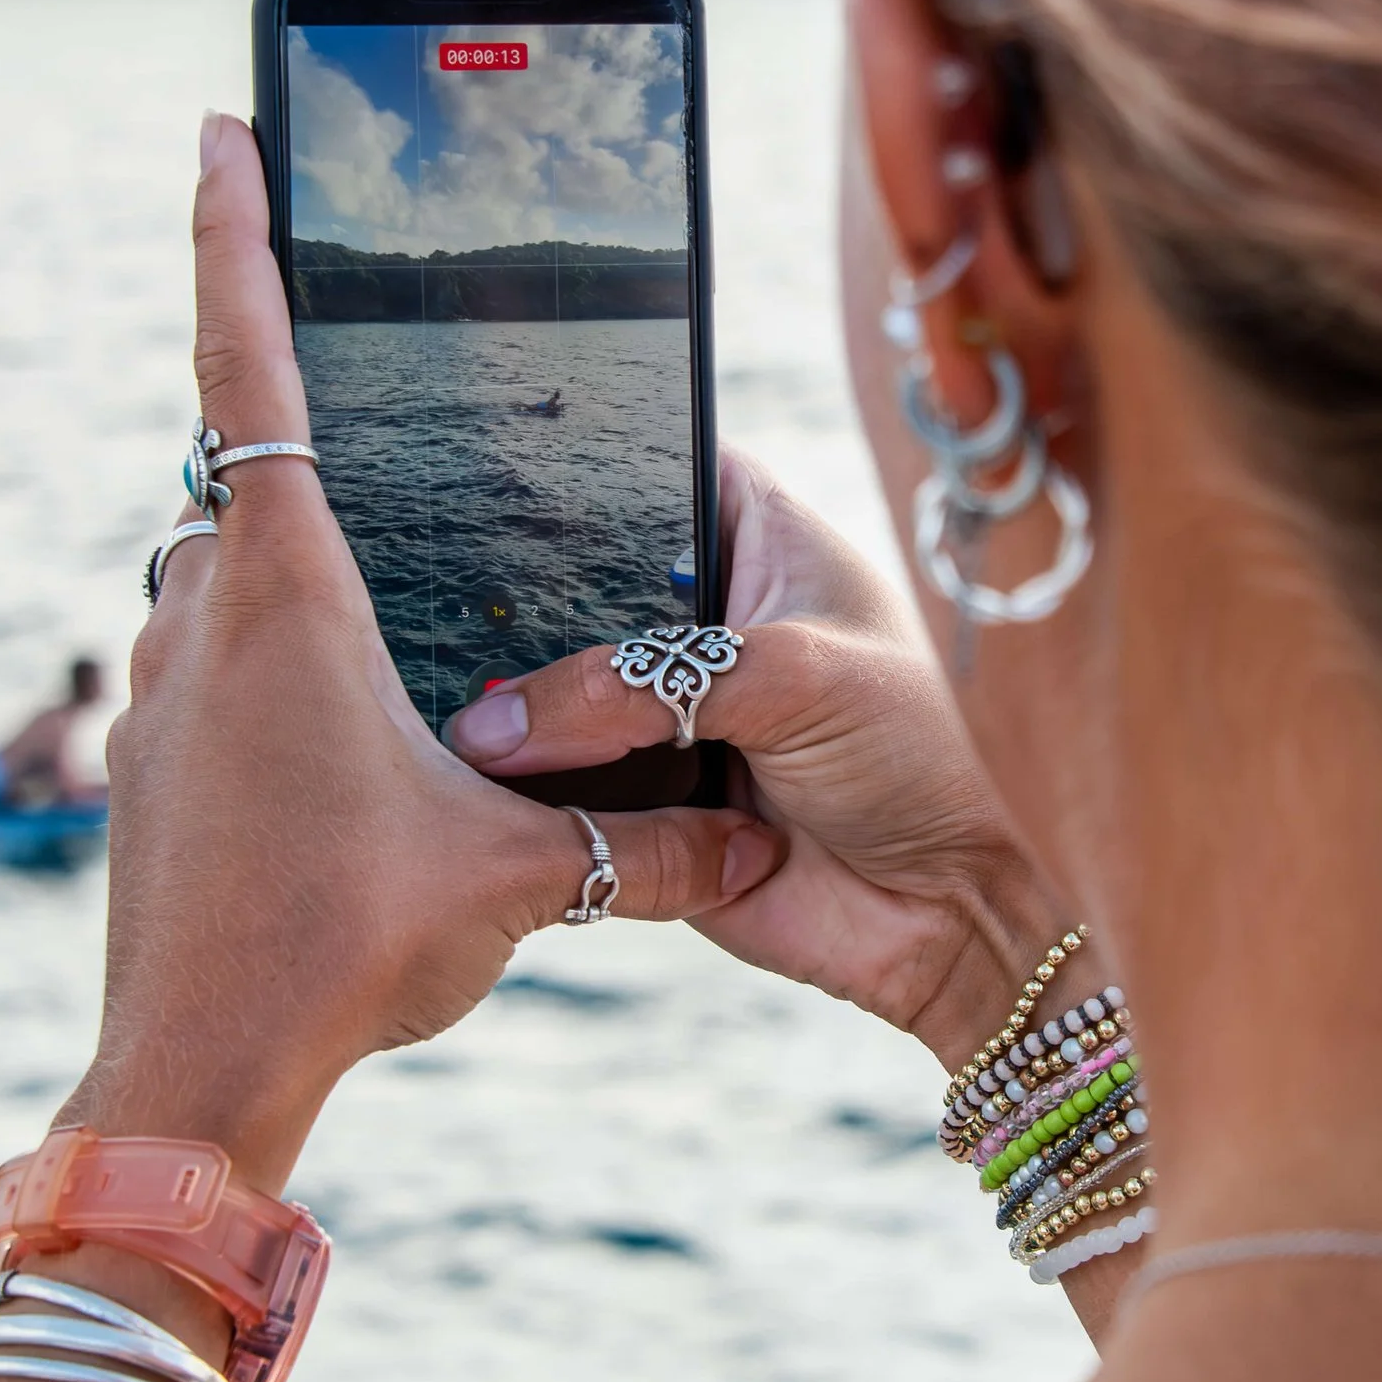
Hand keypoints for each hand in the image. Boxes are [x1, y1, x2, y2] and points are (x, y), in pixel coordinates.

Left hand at [58, 119, 783, 1186]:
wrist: (192, 1074)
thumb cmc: (344, 947)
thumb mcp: (526, 877)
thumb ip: (651, 840)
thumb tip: (755, 848)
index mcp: (290, 593)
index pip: (251, 371)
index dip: (238, 240)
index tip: (223, 134)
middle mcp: (204, 615)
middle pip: (240, 470)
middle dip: (304, 428)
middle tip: (372, 388)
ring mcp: (160, 693)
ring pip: (220, 574)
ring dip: (292, 564)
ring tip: (392, 594)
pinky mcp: (150, 766)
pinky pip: (207, 662)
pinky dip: (271, 657)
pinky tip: (350, 731)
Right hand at [445, 450, 1072, 1069]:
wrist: (935, 916)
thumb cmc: (911, 764)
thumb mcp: (797, 683)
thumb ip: (653, 685)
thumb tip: (508, 723)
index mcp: (762, 541)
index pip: (658, 465)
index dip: (586, 466)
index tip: (497, 472)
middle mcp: (704, 618)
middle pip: (582, 580)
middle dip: (525, 598)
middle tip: (446, 602)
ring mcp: (664, 708)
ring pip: (558, 686)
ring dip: (519, 701)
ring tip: (453, 697)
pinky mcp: (636, 793)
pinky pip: (558, 779)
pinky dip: (528, 780)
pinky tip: (477, 771)